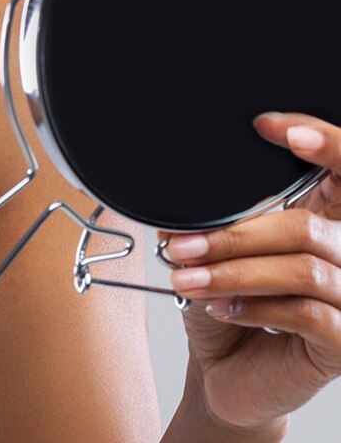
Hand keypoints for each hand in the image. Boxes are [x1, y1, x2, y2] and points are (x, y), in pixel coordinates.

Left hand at [158, 112, 340, 431]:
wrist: (224, 375)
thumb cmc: (223, 308)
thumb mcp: (212, 254)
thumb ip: (212, 221)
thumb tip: (178, 198)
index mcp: (318, 224)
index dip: (324, 144)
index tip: (272, 127)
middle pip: (306, 227)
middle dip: (236, 234)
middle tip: (181, 246)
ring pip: (303, 269)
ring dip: (233, 272)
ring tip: (186, 280)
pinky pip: (308, 313)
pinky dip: (256, 307)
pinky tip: (222, 309)